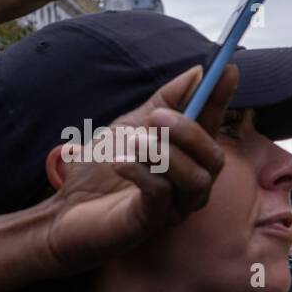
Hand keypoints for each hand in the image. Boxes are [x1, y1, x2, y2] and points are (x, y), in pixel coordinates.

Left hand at [39, 63, 237, 274]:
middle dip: (189, 133)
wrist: (65, 211)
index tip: (227, 68)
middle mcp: (190, 184)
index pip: (214, 124)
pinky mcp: (153, 222)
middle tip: (156, 117)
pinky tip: (120, 163)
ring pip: (196, 179)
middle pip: (214, 158)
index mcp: (188, 157)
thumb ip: (165, 101)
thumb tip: (198, 72)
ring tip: (133, 143)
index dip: (222, 98)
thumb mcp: (132, 126)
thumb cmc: (101, 171)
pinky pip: (162, 194)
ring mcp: (176, 206)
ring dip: (164, 153)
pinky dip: (142, 172)